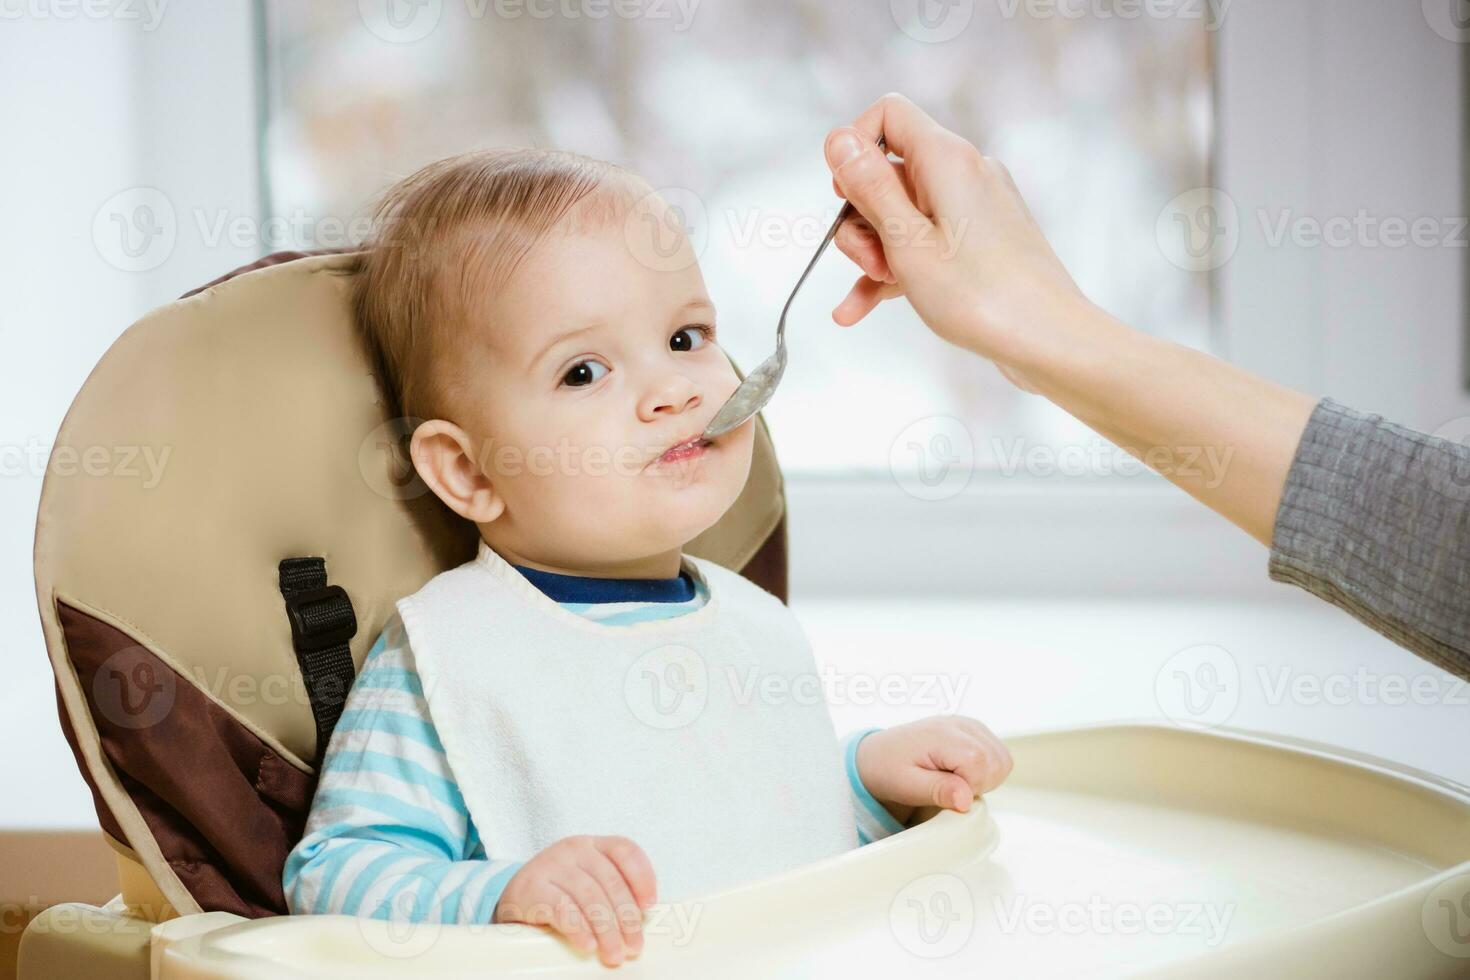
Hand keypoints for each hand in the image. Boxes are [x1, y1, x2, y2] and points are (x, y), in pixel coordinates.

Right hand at [493, 834, 656, 967]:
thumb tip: (640, 922)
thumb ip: (611, 891)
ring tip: (614, 953)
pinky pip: (562, 909)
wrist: (514, 898)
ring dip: (607, 929)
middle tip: (634, 945)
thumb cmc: (559, 892)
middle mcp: (573, 849)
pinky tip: (588, 945)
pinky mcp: (531, 888)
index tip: (649, 906)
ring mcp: (551, 866)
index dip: (642, 876)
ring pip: (589, 896)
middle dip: (627, 917)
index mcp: (592, 845)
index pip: (624, 850)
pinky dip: (579, 929)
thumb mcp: (587, 881)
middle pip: (610, 880)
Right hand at [822, 92, 1091, 391]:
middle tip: (870, 262)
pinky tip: (858, 308)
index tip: (843, 195)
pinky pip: (924, 243)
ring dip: (876, 251)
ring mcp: (974, 208)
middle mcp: (963, 173)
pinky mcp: (980, 240)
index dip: (854, 148)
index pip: (887, 114)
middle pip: (888, 173)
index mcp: (946, 160)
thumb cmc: (982, 297)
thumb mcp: (907, 241)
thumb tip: (838, 138)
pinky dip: (895, 268)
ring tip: (876, 288)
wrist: (1050, 341)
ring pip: (902, 214)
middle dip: (862, 218)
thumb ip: (870, 187)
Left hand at [855, 716, 1013, 824]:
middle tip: (949, 787)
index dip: (971, 787)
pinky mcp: (975, 730)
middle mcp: (962, 723)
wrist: (877, 755)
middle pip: (999, 762)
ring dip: (984, 778)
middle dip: (979, 784)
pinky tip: (961, 772)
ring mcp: (970, 724)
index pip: (982, 763)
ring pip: (1004, 760)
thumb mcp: (907, 786)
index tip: (947, 791)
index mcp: (943, 733)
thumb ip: (938, 791)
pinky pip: (999, 756)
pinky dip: (986, 771)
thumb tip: (966, 800)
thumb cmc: (888, 770)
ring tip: (953, 780)